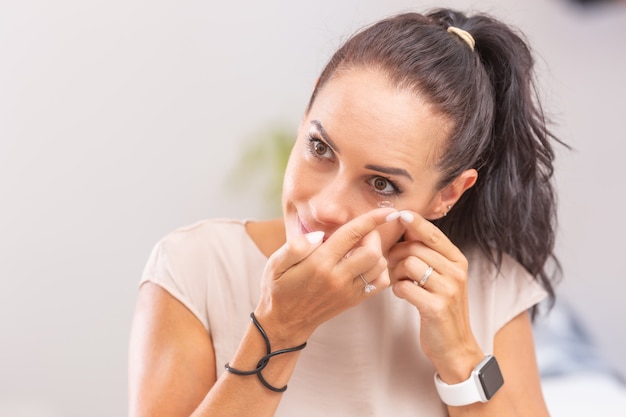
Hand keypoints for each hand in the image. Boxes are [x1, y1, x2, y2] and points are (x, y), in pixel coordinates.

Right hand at [255, 208, 398, 348]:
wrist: (285, 322)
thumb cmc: (279, 288)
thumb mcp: (276, 264)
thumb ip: (295, 247)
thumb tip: (319, 235)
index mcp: (319, 264)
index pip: (352, 235)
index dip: (372, 219)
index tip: (387, 211)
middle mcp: (338, 278)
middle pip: (373, 251)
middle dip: (373, 235)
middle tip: (361, 232)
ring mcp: (348, 291)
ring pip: (379, 266)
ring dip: (377, 251)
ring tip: (361, 246)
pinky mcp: (354, 300)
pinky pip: (379, 282)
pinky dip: (379, 269)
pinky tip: (365, 264)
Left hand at [387, 210, 482, 380]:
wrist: (455, 346)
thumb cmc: (441, 307)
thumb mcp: (443, 277)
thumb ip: (429, 255)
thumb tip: (404, 228)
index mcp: (458, 260)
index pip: (433, 233)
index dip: (414, 222)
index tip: (400, 214)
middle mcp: (456, 272)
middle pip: (415, 248)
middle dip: (396, 254)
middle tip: (391, 265)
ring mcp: (448, 290)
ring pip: (408, 264)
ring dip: (396, 273)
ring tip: (400, 282)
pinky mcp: (436, 307)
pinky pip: (404, 287)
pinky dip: (398, 290)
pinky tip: (404, 295)